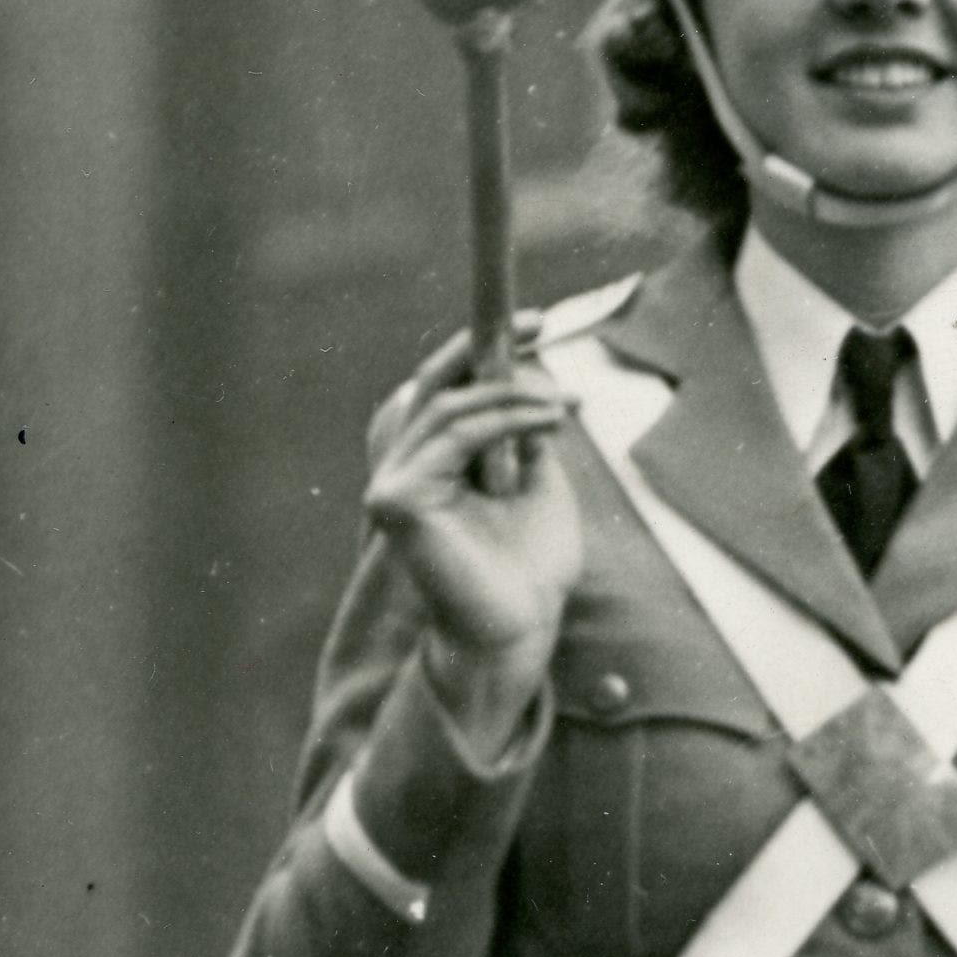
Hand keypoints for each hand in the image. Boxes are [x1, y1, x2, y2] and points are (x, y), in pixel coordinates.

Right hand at [363, 331, 582, 742]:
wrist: (519, 632)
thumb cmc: (529, 571)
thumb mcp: (536, 485)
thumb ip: (524, 436)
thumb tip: (529, 380)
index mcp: (430, 466)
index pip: (445, 393)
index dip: (481, 352)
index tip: (534, 324)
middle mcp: (403, 470)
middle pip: (435, 386)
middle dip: (487, 348)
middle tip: (539, 324)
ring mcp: (392, 485)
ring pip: (448, 407)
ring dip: (511, 393)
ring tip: (563, 402)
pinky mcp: (397, 501)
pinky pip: (455, 437)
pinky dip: (503, 420)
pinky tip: (547, 421)